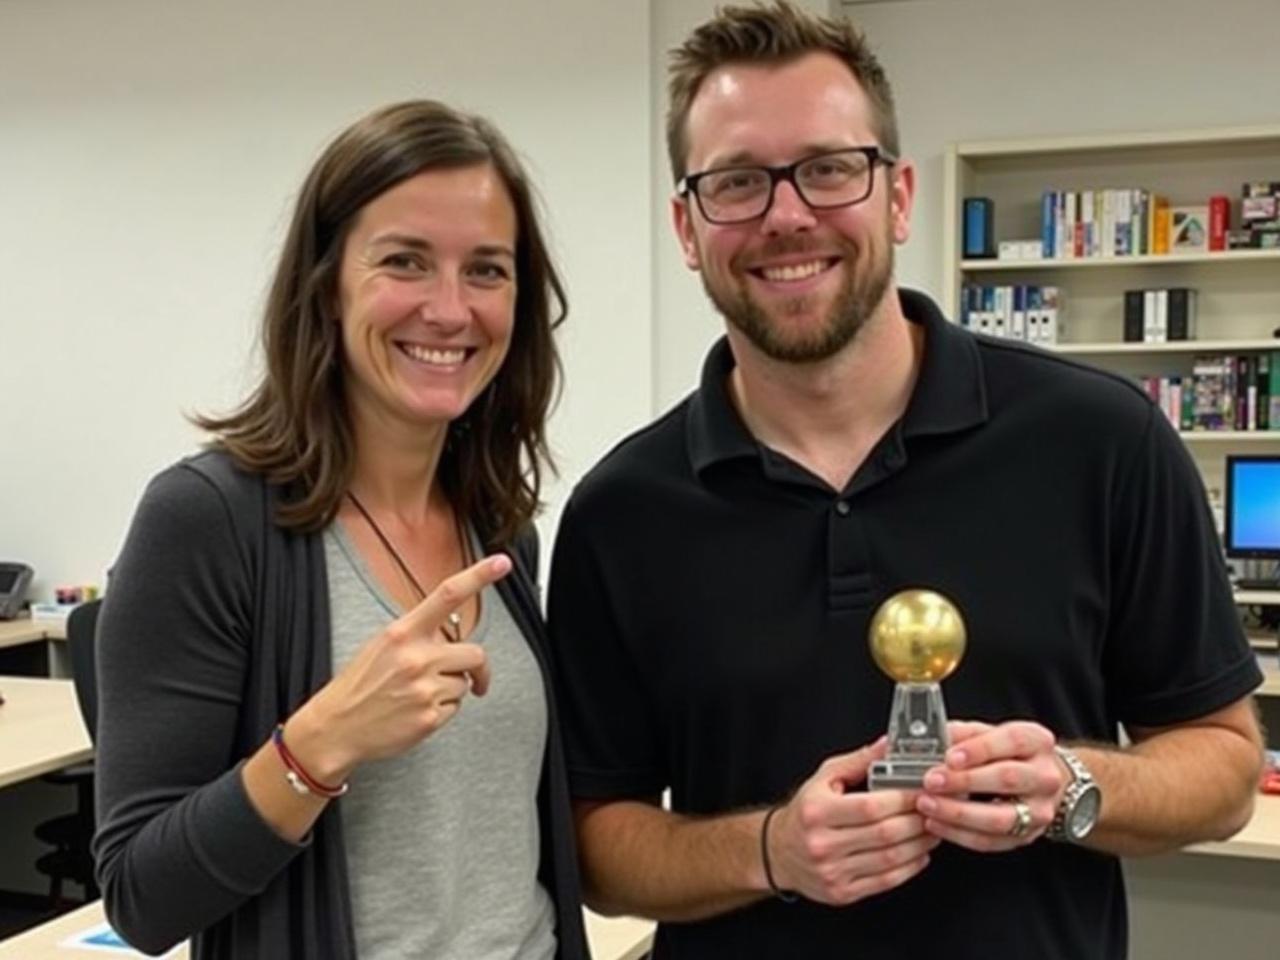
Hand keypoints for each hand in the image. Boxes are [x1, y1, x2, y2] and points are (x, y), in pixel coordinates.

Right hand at [288, 554, 511, 780]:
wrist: (335, 728)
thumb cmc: (360, 684)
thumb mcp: (382, 645)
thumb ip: (418, 635)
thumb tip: (452, 635)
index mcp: (403, 632)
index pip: (447, 595)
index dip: (479, 576)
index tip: (502, 562)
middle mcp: (416, 658)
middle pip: (475, 653)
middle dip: (476, 667)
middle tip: (472, 677)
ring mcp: (424, 689)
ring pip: (464, 684)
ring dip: (451, 689)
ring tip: (418, 695)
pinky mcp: (429, 718)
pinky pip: (455, 709)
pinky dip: (442, 711)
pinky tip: (416, 712)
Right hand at [765, 739, 938, 905]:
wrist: (778, 851)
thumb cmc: (805, 812)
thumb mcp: (824, 778)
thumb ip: (859, 761)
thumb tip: (887, 746)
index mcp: (818, 811)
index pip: (871, 806)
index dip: (904, 799)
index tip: (923, 791)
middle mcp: (822, 843)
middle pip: (885, 834)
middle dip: (917, 821)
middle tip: (934, 809)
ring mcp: (832, 871)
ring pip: (890, 859)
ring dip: (919, 844)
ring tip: (931, 829)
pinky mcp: (842, 892)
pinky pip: (885, 882)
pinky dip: (909, 868)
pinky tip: (919, 854)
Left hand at [916, 720, 1066, 851]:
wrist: (1038, 780)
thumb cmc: (1007, 753)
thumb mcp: (989, 733)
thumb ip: (964, 734)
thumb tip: (934, 740)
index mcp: (1036, 741)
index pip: (1011, 741)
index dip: (978, 749)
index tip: (949, 757)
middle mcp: (1045, 776)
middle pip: (1007, 779)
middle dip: (964, 781)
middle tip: (931, 781)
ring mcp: (1039, 810)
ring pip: (999, 818)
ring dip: (958, 813)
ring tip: (928, 805)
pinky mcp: (1026, 836)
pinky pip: (991, 841)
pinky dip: (959, 834)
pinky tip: (936, 823)